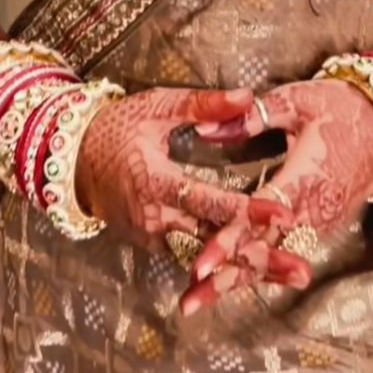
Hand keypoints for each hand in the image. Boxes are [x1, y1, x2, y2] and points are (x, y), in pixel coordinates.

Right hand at [75, 85, 290, 251]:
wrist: (69, 159)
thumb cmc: (116, 127)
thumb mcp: (156, 107)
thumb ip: (202, 105)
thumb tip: (247, 96)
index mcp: (157, 182)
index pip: (210, 202)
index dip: (248, 210)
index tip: (284, 215)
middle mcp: (156, 218)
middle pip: (215, 245)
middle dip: (261, 259)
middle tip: (302, 269)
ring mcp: (153, 236)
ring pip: (207, 258)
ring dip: (249, 269)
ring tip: (290, 276)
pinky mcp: (152, 243)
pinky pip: (192, 257)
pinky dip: (225, 265)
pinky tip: (259, 272)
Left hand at [180, 77, 372, 314]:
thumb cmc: (339, 107)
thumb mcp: (296, 100)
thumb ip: (251, 116)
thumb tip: (203, 127)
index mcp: (304, 177)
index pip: (260, 218)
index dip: (229, 241)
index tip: (201, 265)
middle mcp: (312, 210)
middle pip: (263, 251)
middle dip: (225, 277)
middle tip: (188, 302)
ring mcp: (319, 223)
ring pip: (271, 258)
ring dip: (235, 280)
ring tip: (196, 303)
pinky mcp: (320, 226)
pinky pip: (284, 251)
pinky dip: (255, 270)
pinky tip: (226, 284)